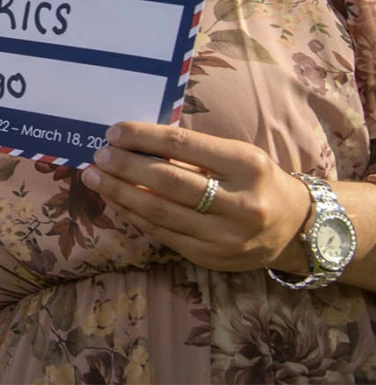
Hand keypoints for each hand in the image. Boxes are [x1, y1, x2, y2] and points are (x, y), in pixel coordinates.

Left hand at [80, 122, 311, 273]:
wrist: (295, 229)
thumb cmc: (257, 181)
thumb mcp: (238, 155)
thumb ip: (194, 150)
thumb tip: (136, 141)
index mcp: (247, 165)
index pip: (184, 145)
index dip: (144, 137)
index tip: (114, 132)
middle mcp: (239, 202)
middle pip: (168, 181)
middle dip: (125, 166)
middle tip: (98, 155)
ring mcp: (225, 236)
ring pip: (160, 212)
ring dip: (120, 193)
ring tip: (94, 177)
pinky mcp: (210, 257)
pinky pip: (162, 233)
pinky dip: (134, 215)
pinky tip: (115, 201)